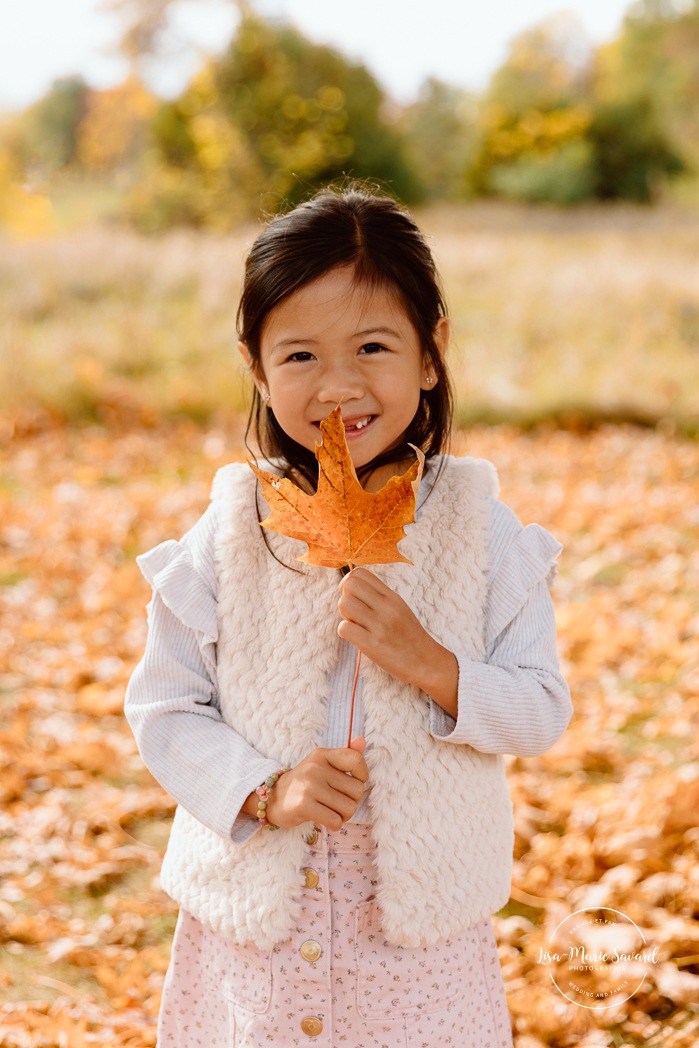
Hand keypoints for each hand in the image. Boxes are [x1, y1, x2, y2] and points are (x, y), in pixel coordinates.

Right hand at [264, 737, 367, 831]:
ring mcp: (309, 786)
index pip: (355, 759)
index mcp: (321, 755)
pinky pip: (336, 821)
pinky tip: (324, 819)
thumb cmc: (305, 782)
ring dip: (343, 815)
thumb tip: (361, 740)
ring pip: (349, 808)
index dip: (362, 775)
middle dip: (352, 801)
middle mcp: (315, 768)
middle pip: (357, 790)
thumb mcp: (322, 764)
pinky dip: (334, 824)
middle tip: (337, 802)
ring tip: (330, 811)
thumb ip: (344, 753)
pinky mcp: (303, 806)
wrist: (273, 798)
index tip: (352, 782)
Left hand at [337, 567, 458, 713]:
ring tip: (357, 625)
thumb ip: (378, 597)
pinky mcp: (372, 645)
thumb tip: (349, 588)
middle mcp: (386, 607)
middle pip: (349, 584)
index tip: (353, 596)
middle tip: (353, 612)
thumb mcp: (399, 608)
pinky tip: (357, 637)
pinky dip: (346, 632)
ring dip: (344, 615)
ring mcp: (380, 625)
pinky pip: (344, 628)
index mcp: (392, 597)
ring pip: (344, 604)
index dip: (349, 583)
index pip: (360, 573)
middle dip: (344, 596)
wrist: (427, 662)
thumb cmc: (409, 636)